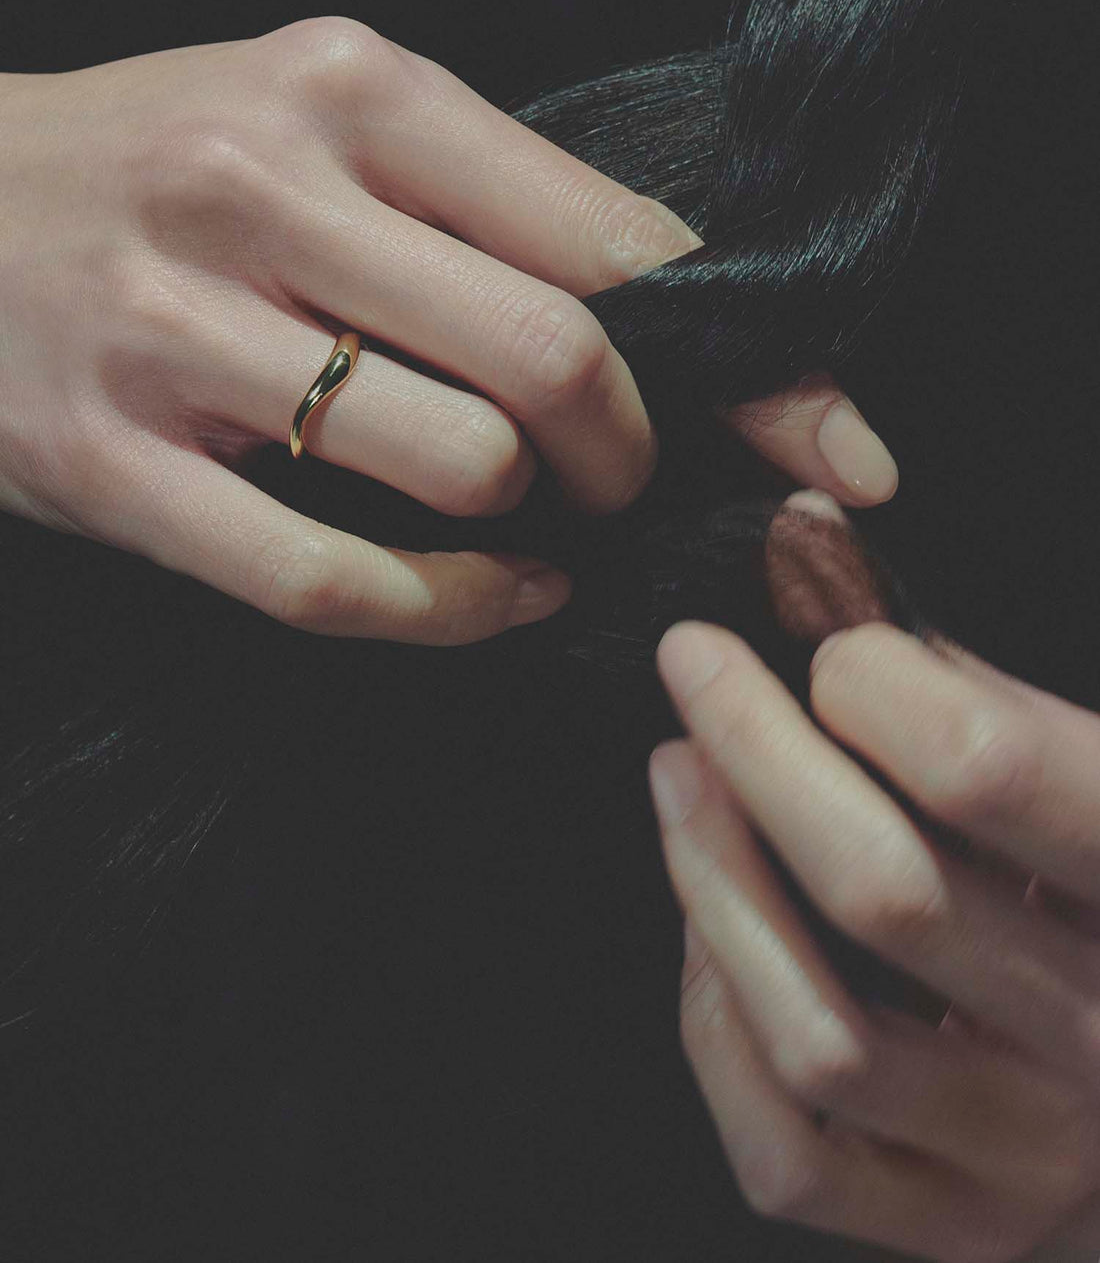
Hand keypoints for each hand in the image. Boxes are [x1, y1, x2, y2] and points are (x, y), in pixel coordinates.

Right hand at [0, 18, 895, 644]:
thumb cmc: (168, 170)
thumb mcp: (329, 131)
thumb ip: (496, 212)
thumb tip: (692, 326)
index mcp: (352, 89)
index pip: (613, 238)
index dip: (750, 360)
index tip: (828, 444)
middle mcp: (263, 187)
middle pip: (554, 357)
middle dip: (634, 453)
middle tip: (631, 482)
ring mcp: (173, 330)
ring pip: (455, 467)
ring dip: (533, 518)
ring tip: (532, 515)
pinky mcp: (110, 462)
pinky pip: (334, 579)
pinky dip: (451, 608)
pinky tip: (499, 593)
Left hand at [647, 491, 1099, 1262]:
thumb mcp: (1080, 779)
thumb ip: (961, 686)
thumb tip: (807, 550)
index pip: (990, 771)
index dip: (873, 681)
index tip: (816, 633)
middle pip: (885, 892)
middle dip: (757, 748)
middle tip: (692, 664)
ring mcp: (1025, 1157)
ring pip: (819, 1034)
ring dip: (715, 881)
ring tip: (675, 778)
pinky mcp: (946, 1227)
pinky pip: (785, 1149)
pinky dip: (716, 1024)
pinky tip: (710, 929)